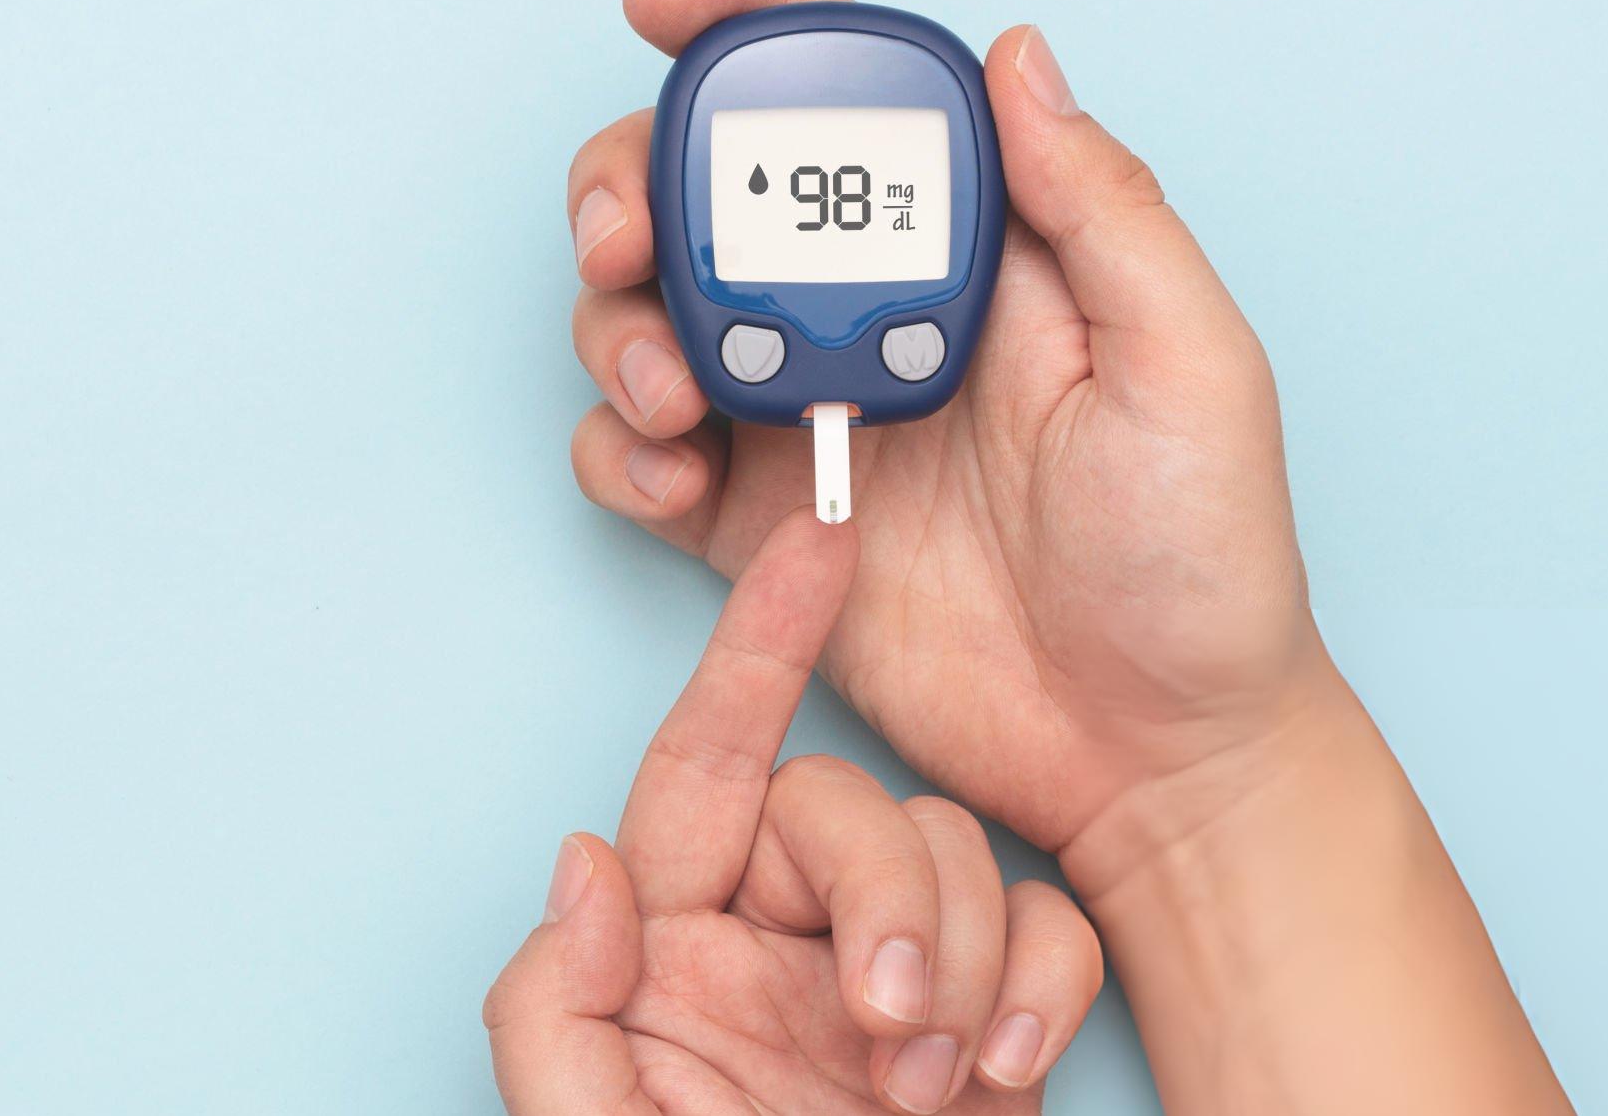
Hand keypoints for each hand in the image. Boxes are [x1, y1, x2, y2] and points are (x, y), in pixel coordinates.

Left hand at [485, 511, 1103, 1114]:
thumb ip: (561, 1012)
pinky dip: (1044, 984)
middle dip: (889, 894)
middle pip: (853, 806)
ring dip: (964, 955)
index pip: (708, 765)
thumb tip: (588, 862)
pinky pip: (1046, 926)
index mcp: (674, 952)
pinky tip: (1012, 1067)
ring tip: (943, 1081)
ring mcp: (890, 981)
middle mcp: (781, 945)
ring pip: (957, 850)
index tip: (817, 545)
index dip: (758, 648)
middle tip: (889, 1024)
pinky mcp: (989, 1019)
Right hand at [566, 0, 1319, 860]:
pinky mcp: (762, 533)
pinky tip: (671, 480)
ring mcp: (812, 424)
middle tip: (622, 238)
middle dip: (635, 187)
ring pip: (658, 321)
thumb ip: (1102, 209)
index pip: (856, 110)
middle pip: (717, 201)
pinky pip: (646, 460)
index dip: (756, 37)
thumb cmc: (1199, 566)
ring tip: (671, 396)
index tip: (662, 6)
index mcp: (985, 260)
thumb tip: (1017, 58)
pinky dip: (620, 452)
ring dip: (618, 329)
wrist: (1154, 753)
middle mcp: (883, 322)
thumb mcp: (1189, 365)